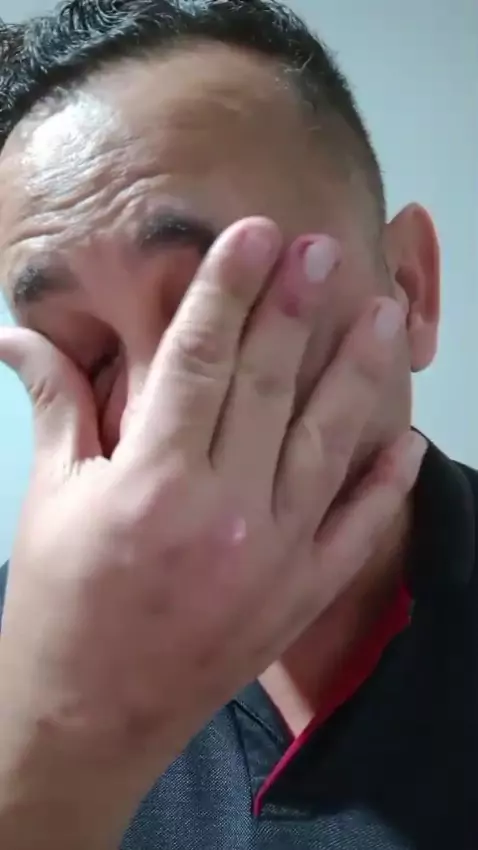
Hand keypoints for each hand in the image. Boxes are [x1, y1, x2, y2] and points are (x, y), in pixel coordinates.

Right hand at [0, 218, 424, 846]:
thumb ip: (55, 406)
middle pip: (267, 390)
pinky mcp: (298, 595)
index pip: (197, 363)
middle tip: (325, 250)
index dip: (227, 292)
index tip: (256, 236)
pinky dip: (387, 483)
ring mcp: (273, 556)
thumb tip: (17, 334)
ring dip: (358, 376)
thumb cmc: (58, 605)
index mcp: (152, 482)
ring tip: (384, 315)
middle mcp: (223, 511)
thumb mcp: (51, 500)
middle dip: (296, 312)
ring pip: (327, 446)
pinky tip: (408, 437)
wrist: (90, 720)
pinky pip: (355, 530)